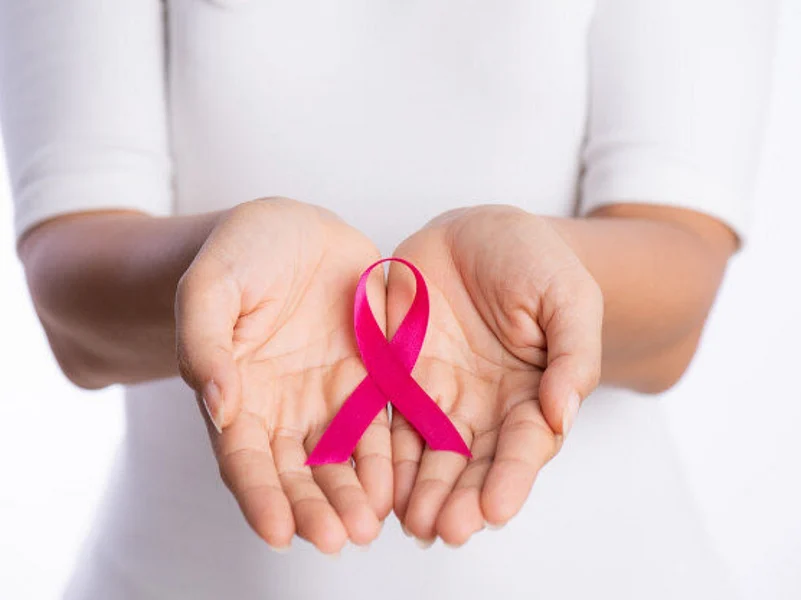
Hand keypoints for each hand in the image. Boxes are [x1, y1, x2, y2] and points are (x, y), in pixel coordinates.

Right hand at [175, 198, 390, 552]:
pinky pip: (385, 420)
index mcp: (238, 395)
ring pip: (344, 458)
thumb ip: (205, 342)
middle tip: (337, 539)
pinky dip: (391, 453)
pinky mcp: (373, 376)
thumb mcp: (210, 287)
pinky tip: (402, 480)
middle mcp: (285, 408)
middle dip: (315, 508)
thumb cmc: (238, 254)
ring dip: (356, 494)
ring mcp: (331, 395)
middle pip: (298, 472)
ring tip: (370, 525)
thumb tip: (217, 403)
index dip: (260, 497)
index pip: (244, 459)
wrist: (292, 228)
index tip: (278, 532)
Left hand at [387, 206, 602, 545]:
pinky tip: (374, 479)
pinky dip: (380, 449)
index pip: (522, 445)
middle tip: (445, 528)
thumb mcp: (568, 297)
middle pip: (471, 460)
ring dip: (418, 487)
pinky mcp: (396, 374)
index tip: (496, 510)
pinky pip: (385, 415)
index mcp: (531, 393)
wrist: (478, 231)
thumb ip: (573, 354)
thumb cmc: (534, 260)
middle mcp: (483, 404)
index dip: (510, 477)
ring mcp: (438, 392)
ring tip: (411, 520)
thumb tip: (564, 413)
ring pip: (426, 450)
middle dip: (459, 496)